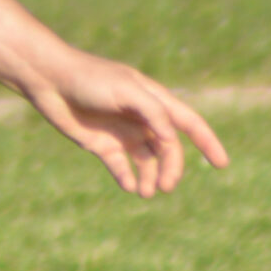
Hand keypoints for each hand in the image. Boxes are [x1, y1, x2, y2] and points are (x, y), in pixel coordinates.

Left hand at [12, 45, 226, 197]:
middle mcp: (140, 118)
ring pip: (146, 161)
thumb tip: (172, 139)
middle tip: (165, 186)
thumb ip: (153, 111)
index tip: (223, 164)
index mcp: (153, 99)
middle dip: (171, 168)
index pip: (188, 122)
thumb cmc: (89, 78)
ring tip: (145, 192)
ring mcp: (121, 132)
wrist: (48, 79)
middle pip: (168, 149)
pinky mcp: (100, 144)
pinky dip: (127, 178)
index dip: (208, 142)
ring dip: (150, 177)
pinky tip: (128, 186)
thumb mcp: (126, 89)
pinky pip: (120, 167)